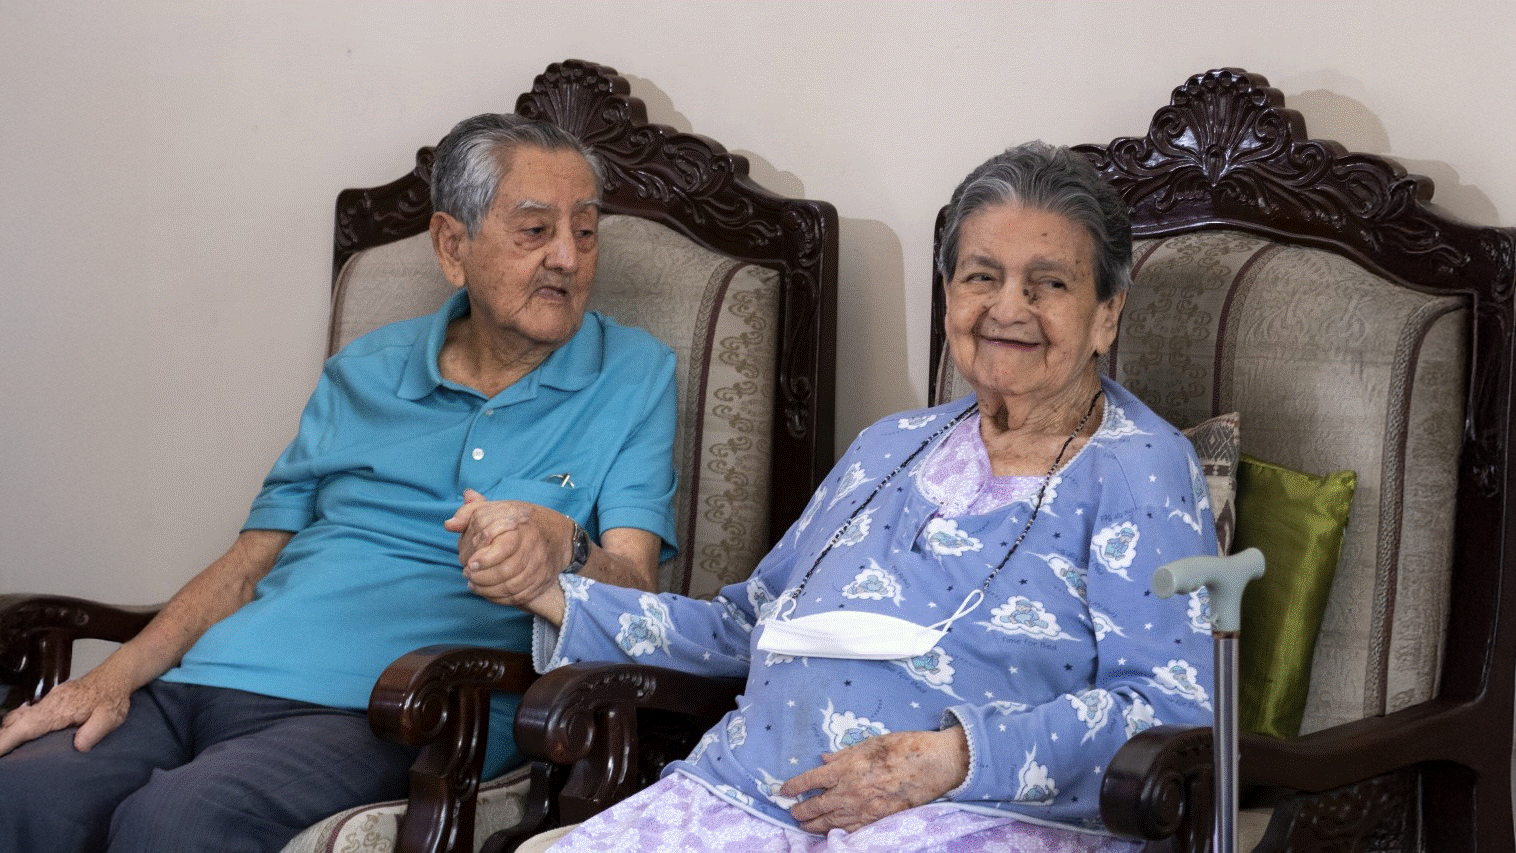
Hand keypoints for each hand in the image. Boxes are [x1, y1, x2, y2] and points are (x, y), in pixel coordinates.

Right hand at [0, 668, 133, 756]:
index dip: (7, 740)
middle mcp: (49, 703)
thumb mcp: (110, 717)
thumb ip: (94, 732)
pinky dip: (17, 723)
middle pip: (16, 721)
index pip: (26, 727)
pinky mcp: (53, 700)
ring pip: (20, 716)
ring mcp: (49, 700)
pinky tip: (16, 733)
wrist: (117, 674)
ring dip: (8, 731)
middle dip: (2, 738)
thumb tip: (79, 747)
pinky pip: (28, 712)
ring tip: (3, 748)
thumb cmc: (113, 696)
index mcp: (59, 709)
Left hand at [444, 489, 569, 609]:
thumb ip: (470, 514)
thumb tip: (450, 525)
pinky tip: (486, 592)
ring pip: (511, 587)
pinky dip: (498, 598)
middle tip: (467, 574)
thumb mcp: (497, 509)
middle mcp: (534, 550)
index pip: (504, 548)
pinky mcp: (540, 584)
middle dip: (482, 577)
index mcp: (523, 529)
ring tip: (473, 584)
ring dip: (487, 589)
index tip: (470, 563)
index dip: (485, 559)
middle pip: (505, 571)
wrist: (556, 534)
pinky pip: (518, 597)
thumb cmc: (520, 521)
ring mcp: (539, 569)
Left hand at [779, 728, 968, 833]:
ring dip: (814, 825)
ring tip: (805, 826)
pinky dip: (837, 831)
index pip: (810, 781)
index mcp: (845, 768)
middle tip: (792, 812)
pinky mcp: (877, 818)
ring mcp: (863, 808)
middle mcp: (849, 791)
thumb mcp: (868, 743)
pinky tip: (831, 832)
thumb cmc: (902, 747)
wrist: (932, 764)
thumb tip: (824, 758)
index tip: (783, 791)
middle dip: (800, 811)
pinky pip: (851, 829)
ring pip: (830, 821)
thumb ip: (843, 754)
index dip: (793, 787)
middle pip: (816, 805)